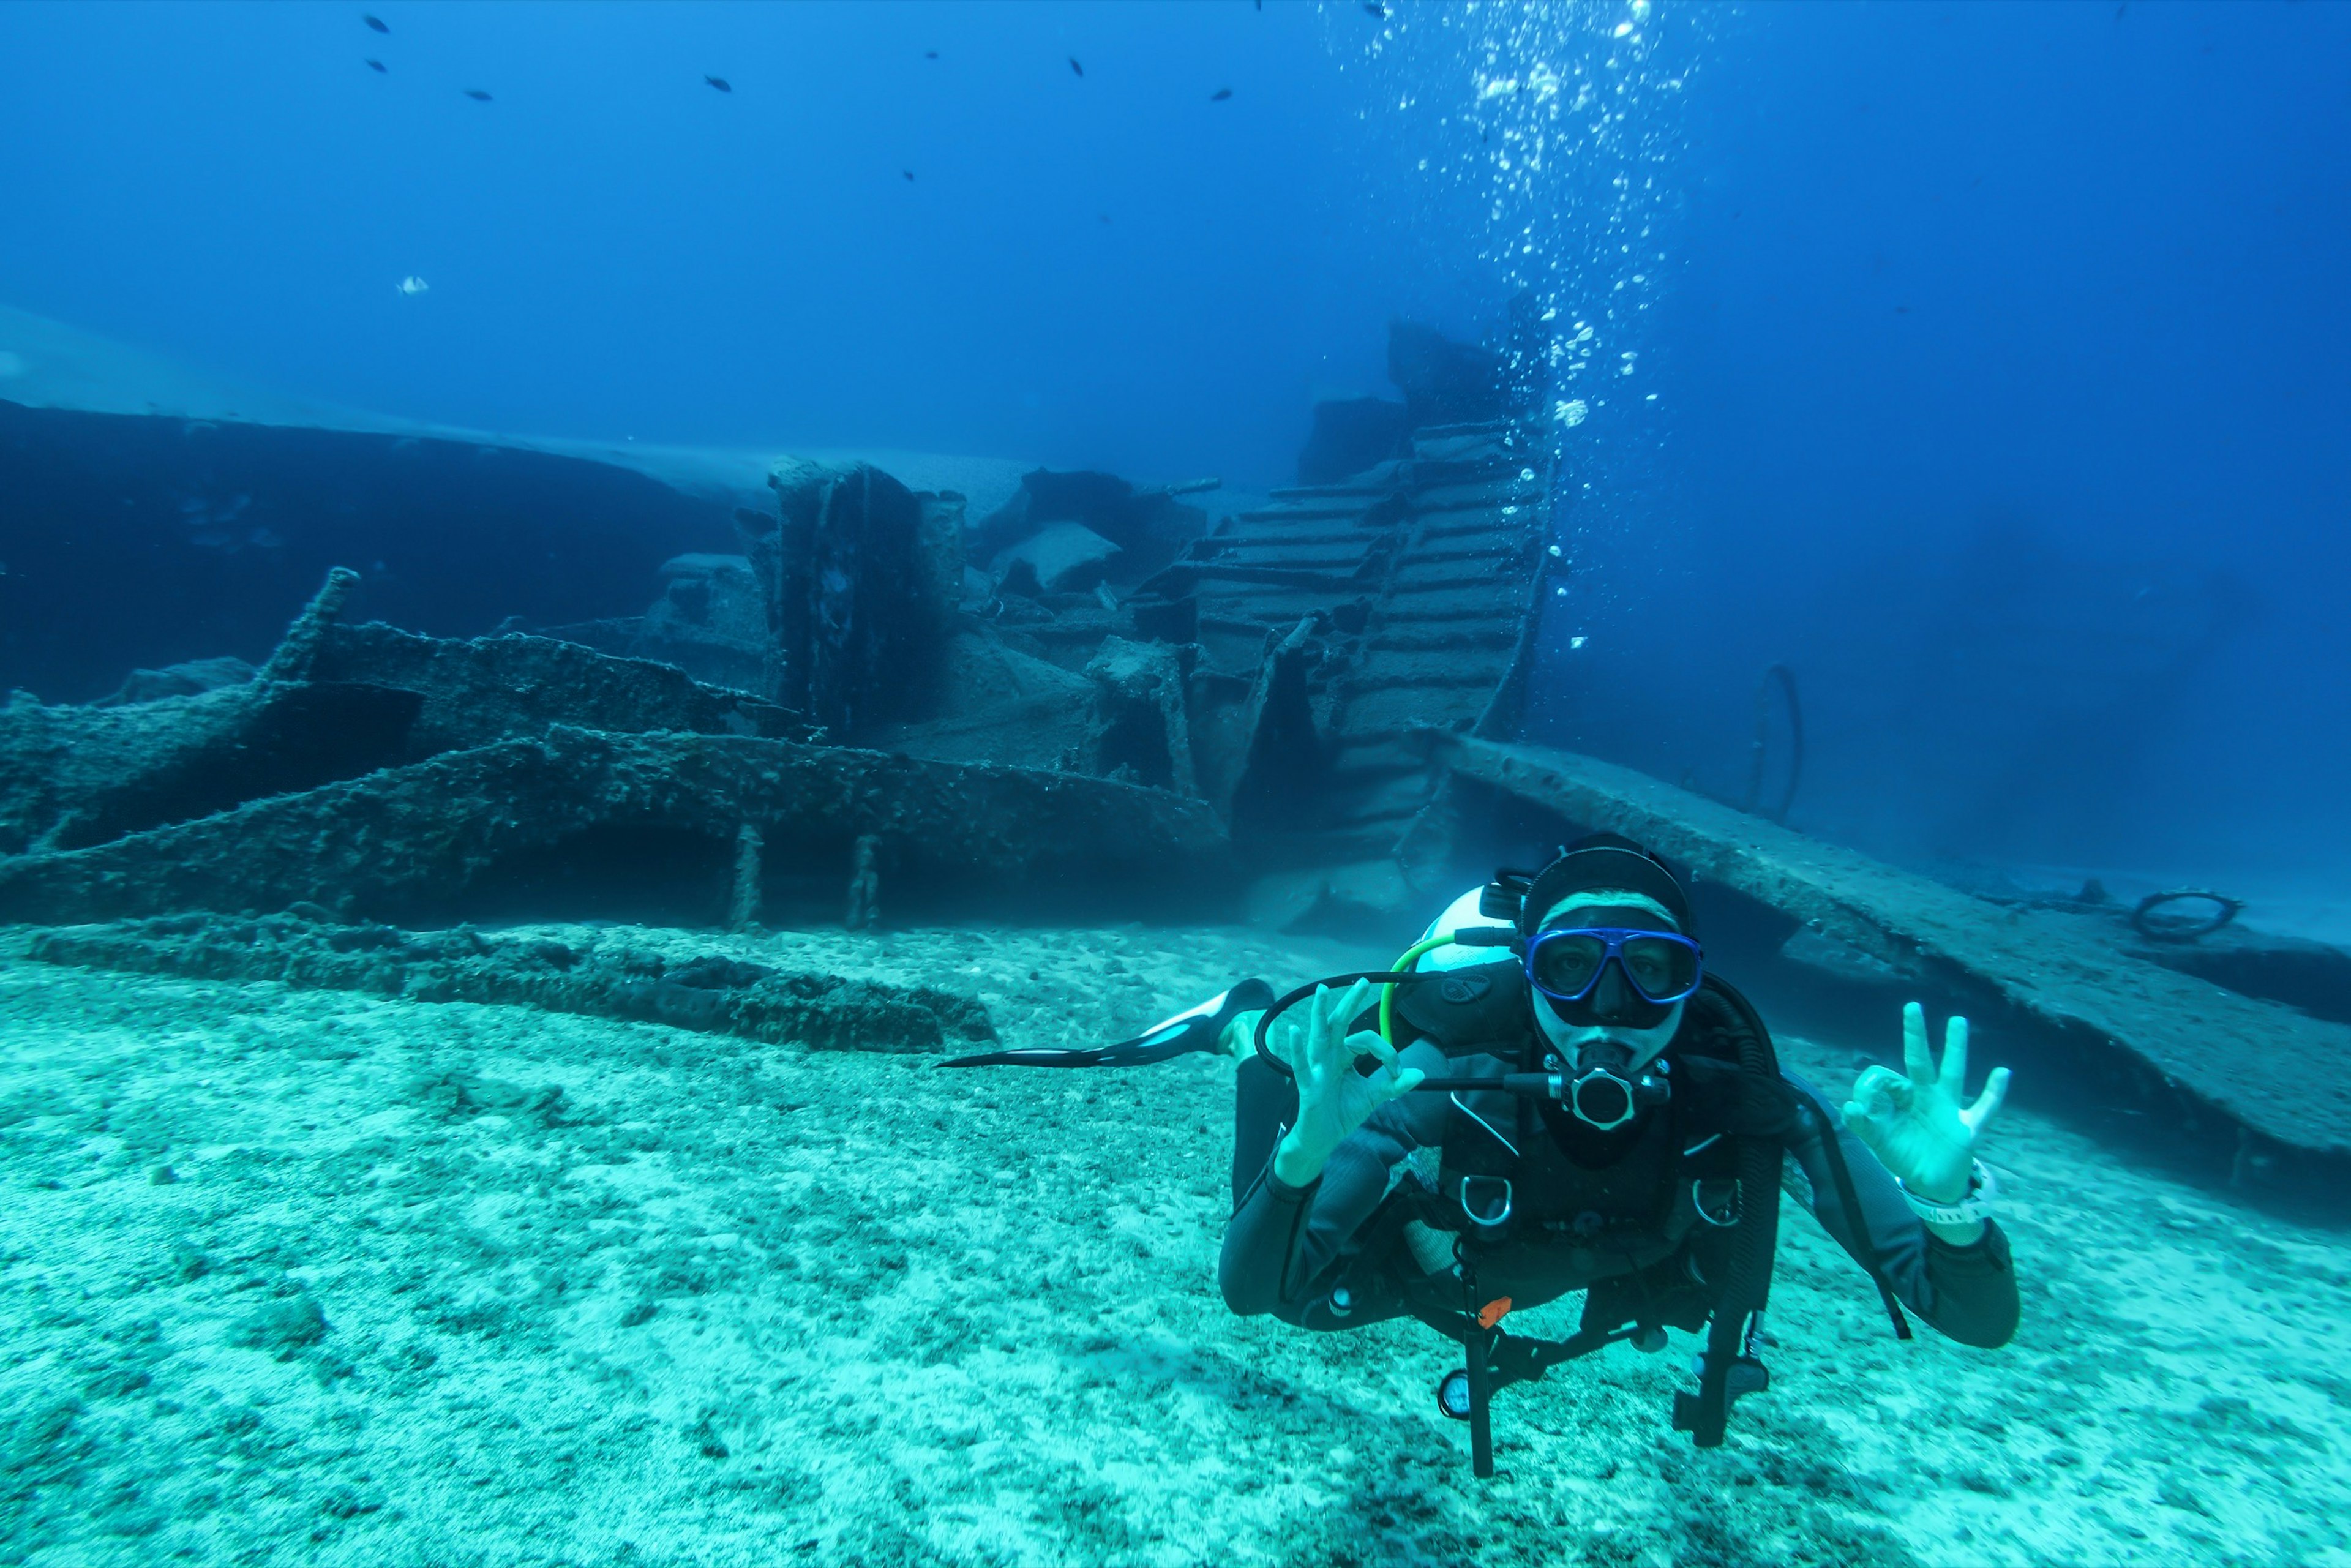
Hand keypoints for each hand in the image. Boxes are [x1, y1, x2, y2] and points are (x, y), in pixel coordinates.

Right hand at [1272, 980, 1423, 1186]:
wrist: (1322, 1140)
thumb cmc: (1341, 1114)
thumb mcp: (1372, 1097)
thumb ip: (1393, 1084)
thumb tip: (1421, 1073)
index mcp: (1344, 1056)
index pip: (1366, 1041)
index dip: (1387, 1051)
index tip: (1397, 1072)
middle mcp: (1329, 1057)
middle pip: (1339, 1024)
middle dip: (1350, 1002)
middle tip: (1363, 981)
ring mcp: (1316, 1069)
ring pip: (1318, 1036)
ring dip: (1320, 1012)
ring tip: (1322, 990)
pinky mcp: (1308, 1086)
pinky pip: (1302, 1066)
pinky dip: (1297, 1049)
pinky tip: (1295, 1031)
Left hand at [1843, 1002, 2009, 1208]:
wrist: (1931, 1182)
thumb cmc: (1904, 1152)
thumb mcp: (1878, 1139)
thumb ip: (1862, 1124)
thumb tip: (1849, 1106)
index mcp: (1903, 1097)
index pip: (1885, 1077)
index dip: (1869, 1086)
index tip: (1860, 1106)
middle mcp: (1926, 1097)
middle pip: (1919, 1061)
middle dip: (1915, 1035)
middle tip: (1912, 1006)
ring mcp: (1948, 1110)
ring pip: (1953, 1074)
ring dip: (1954, 1048)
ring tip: (1956, 1020)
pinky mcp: (1967, 1129)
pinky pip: (1985, 1109)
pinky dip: (1994, 1093)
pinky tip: (2002, 1072)